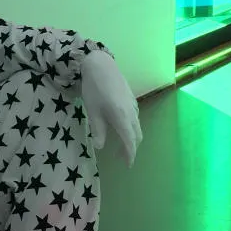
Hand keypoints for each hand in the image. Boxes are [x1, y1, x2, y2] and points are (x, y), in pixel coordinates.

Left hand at [79, 50, 142, 166]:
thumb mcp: (93, 112)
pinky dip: (131, 128)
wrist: (100, 64)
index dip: (129, 155)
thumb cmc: (94, 89)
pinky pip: (135, 118)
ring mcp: (133, 105)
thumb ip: (98, 130)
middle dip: (130, 148)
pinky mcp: (131, 99)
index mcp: (121, 117)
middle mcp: (131, 113)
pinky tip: (120, 127)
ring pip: (137, 127)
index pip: (130, 141)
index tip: (127, 165)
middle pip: (136, 135)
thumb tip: (100, 147)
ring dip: (131, 138)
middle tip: (120, 157)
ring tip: (119, 144)